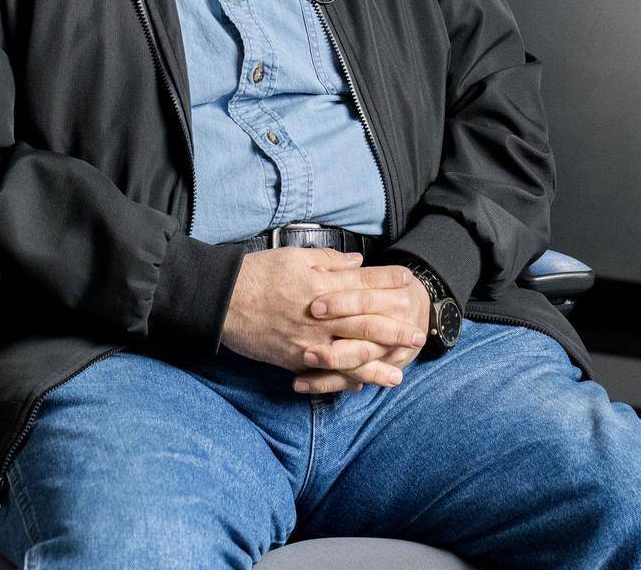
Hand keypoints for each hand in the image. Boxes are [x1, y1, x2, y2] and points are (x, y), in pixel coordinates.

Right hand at [218, 248, 426, 391]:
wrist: (223, 301)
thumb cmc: (258, 274)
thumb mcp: (294, 256)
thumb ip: (329, 261)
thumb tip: (357, 264)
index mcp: (322, 288)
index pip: (364, 284)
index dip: (388, 283)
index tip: (408, 282)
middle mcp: (321, 318)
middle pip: (366, 324)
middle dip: (395, 330)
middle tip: (417, 335)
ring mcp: (309, 342)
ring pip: (350, 357)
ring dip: (377, 366)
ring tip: (397, 375)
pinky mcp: (295, 359)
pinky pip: (325, 373)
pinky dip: (344, 380)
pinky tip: (359, 384)